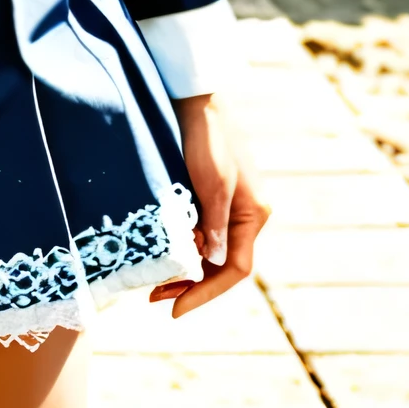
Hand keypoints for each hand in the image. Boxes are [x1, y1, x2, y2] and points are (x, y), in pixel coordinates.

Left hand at [148, 92, 269, 318]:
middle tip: (156, 298)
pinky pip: (202, 232)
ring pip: (210, 251)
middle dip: (192, 286)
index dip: (206, 293)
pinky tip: (164, 251)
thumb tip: (212, 263)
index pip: (234, 269)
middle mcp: (246, 216)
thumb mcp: (212, 182)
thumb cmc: (206, 138)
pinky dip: (184, 246)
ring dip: (186, 268)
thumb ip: (214, 223)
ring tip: (155, 281)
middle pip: (221, 265)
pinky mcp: (213, 195)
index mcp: (253, 215)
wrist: (197, 100)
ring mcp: (230, 206)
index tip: (176, 307)